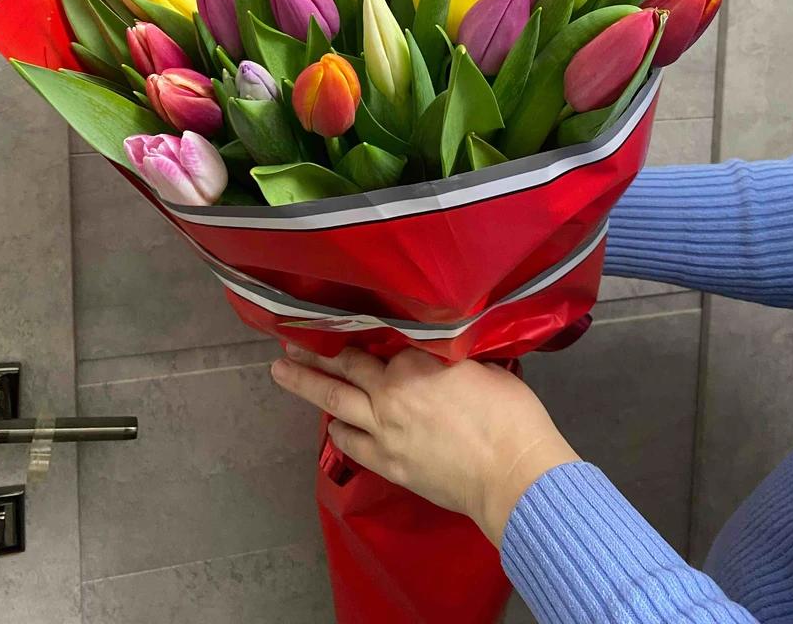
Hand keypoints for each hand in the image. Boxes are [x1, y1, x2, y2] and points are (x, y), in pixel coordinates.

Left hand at [271, 345, 578, 544]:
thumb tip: (443, 350)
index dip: (354, 328)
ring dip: (304, 383)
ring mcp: (383, 429)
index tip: (330, 317)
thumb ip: (451, 355)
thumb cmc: (509, 415)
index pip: (377, 339)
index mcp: (415, 360)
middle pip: (343, 364)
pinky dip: (336, 430)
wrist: (511, 475)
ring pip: (333, 400)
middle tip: (287, 338)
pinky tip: (330, 424)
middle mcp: (390, 391)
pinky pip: (349, 443)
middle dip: (313, 350)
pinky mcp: (387, 464)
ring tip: (281, 370)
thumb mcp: (483, 365)